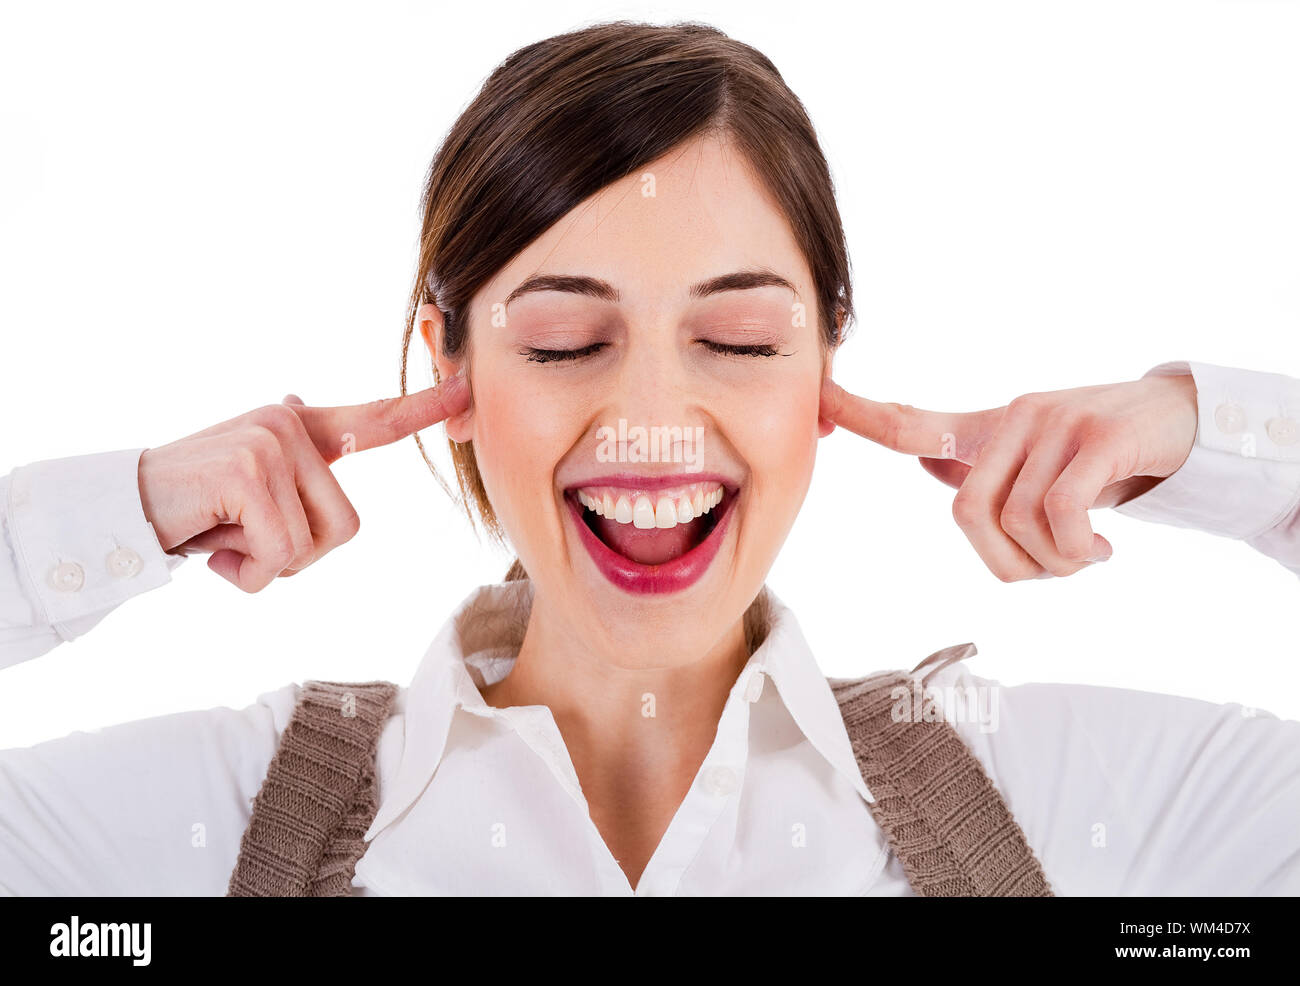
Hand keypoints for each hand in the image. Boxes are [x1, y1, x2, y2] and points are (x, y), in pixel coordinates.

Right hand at [138, 374, 469, 591]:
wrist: (122, 510)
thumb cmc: (195, 508)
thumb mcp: (250, 488)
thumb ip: (289, 467)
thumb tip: (296, 401)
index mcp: (299, 428)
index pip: (374, 419)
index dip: (423, 409)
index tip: (466, 389)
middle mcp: (289, 424)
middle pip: (346, 527)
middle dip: (298, 556)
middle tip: (245, 542)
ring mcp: (270, 442)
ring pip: (313, 544)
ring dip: (268, 566)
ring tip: (226, 539)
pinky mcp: (249, 471)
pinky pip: (280, 553)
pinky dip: (246, 573)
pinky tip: (213, 549)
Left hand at [819, 372, 1197, 580]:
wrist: (1187, 421)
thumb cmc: (1101, 452)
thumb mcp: (1036, 461)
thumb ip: (982, 465)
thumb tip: (925, 463)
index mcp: (987, 429)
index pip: (908, 423)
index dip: (861, 416)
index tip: (817, 397)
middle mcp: (1013, 417)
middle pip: (967, 515)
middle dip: (1008, 565)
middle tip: (1053, 571)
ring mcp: (1054, 422)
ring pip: (1019, 522)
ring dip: (1056, 563)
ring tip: (1089, 555)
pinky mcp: (1098, 435)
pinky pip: (1061, 513)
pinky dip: (1077, 551)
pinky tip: (1104, 550)